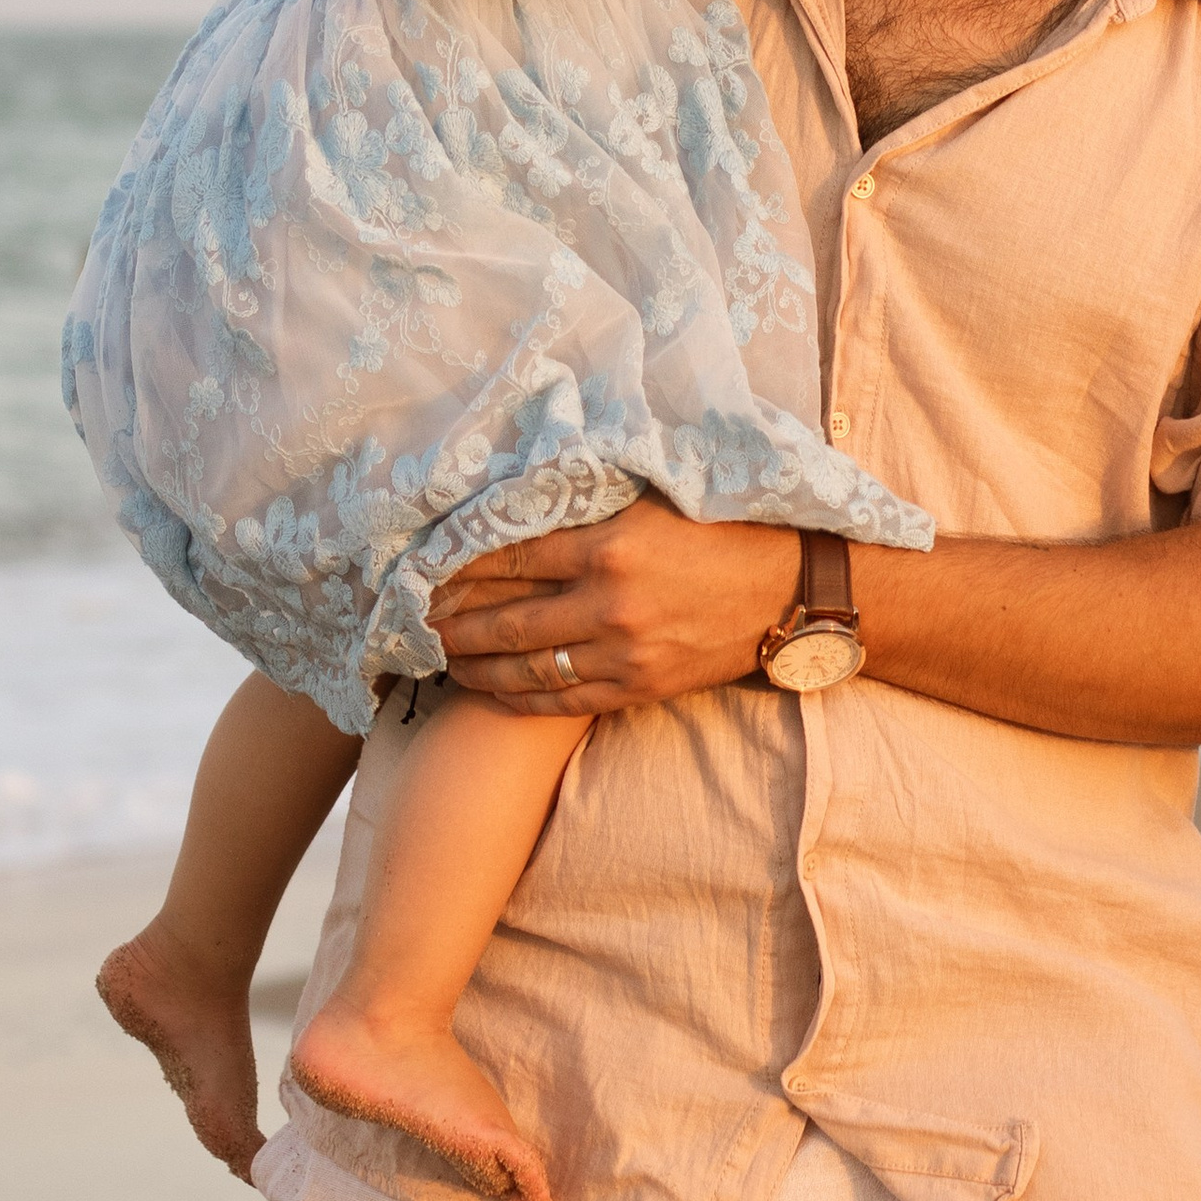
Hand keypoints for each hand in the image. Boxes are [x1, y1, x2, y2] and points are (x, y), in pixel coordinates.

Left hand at [430, 498, 801, 714]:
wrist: (788, 590)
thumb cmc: (721, 530)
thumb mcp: (655, 499)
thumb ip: (591, 504)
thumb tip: (520, 501)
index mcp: (611, 544)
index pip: (511, 554)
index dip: (460, 563)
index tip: (424, 567)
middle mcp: (610, 602)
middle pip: (505, 616)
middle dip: (450, 620)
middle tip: (412, 618)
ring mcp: (623, 653)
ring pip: (524, 666)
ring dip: (472, 663)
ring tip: (439, 656)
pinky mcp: (637, 688)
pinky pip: (558, 702)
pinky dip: (514, 697)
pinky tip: (487, 687)